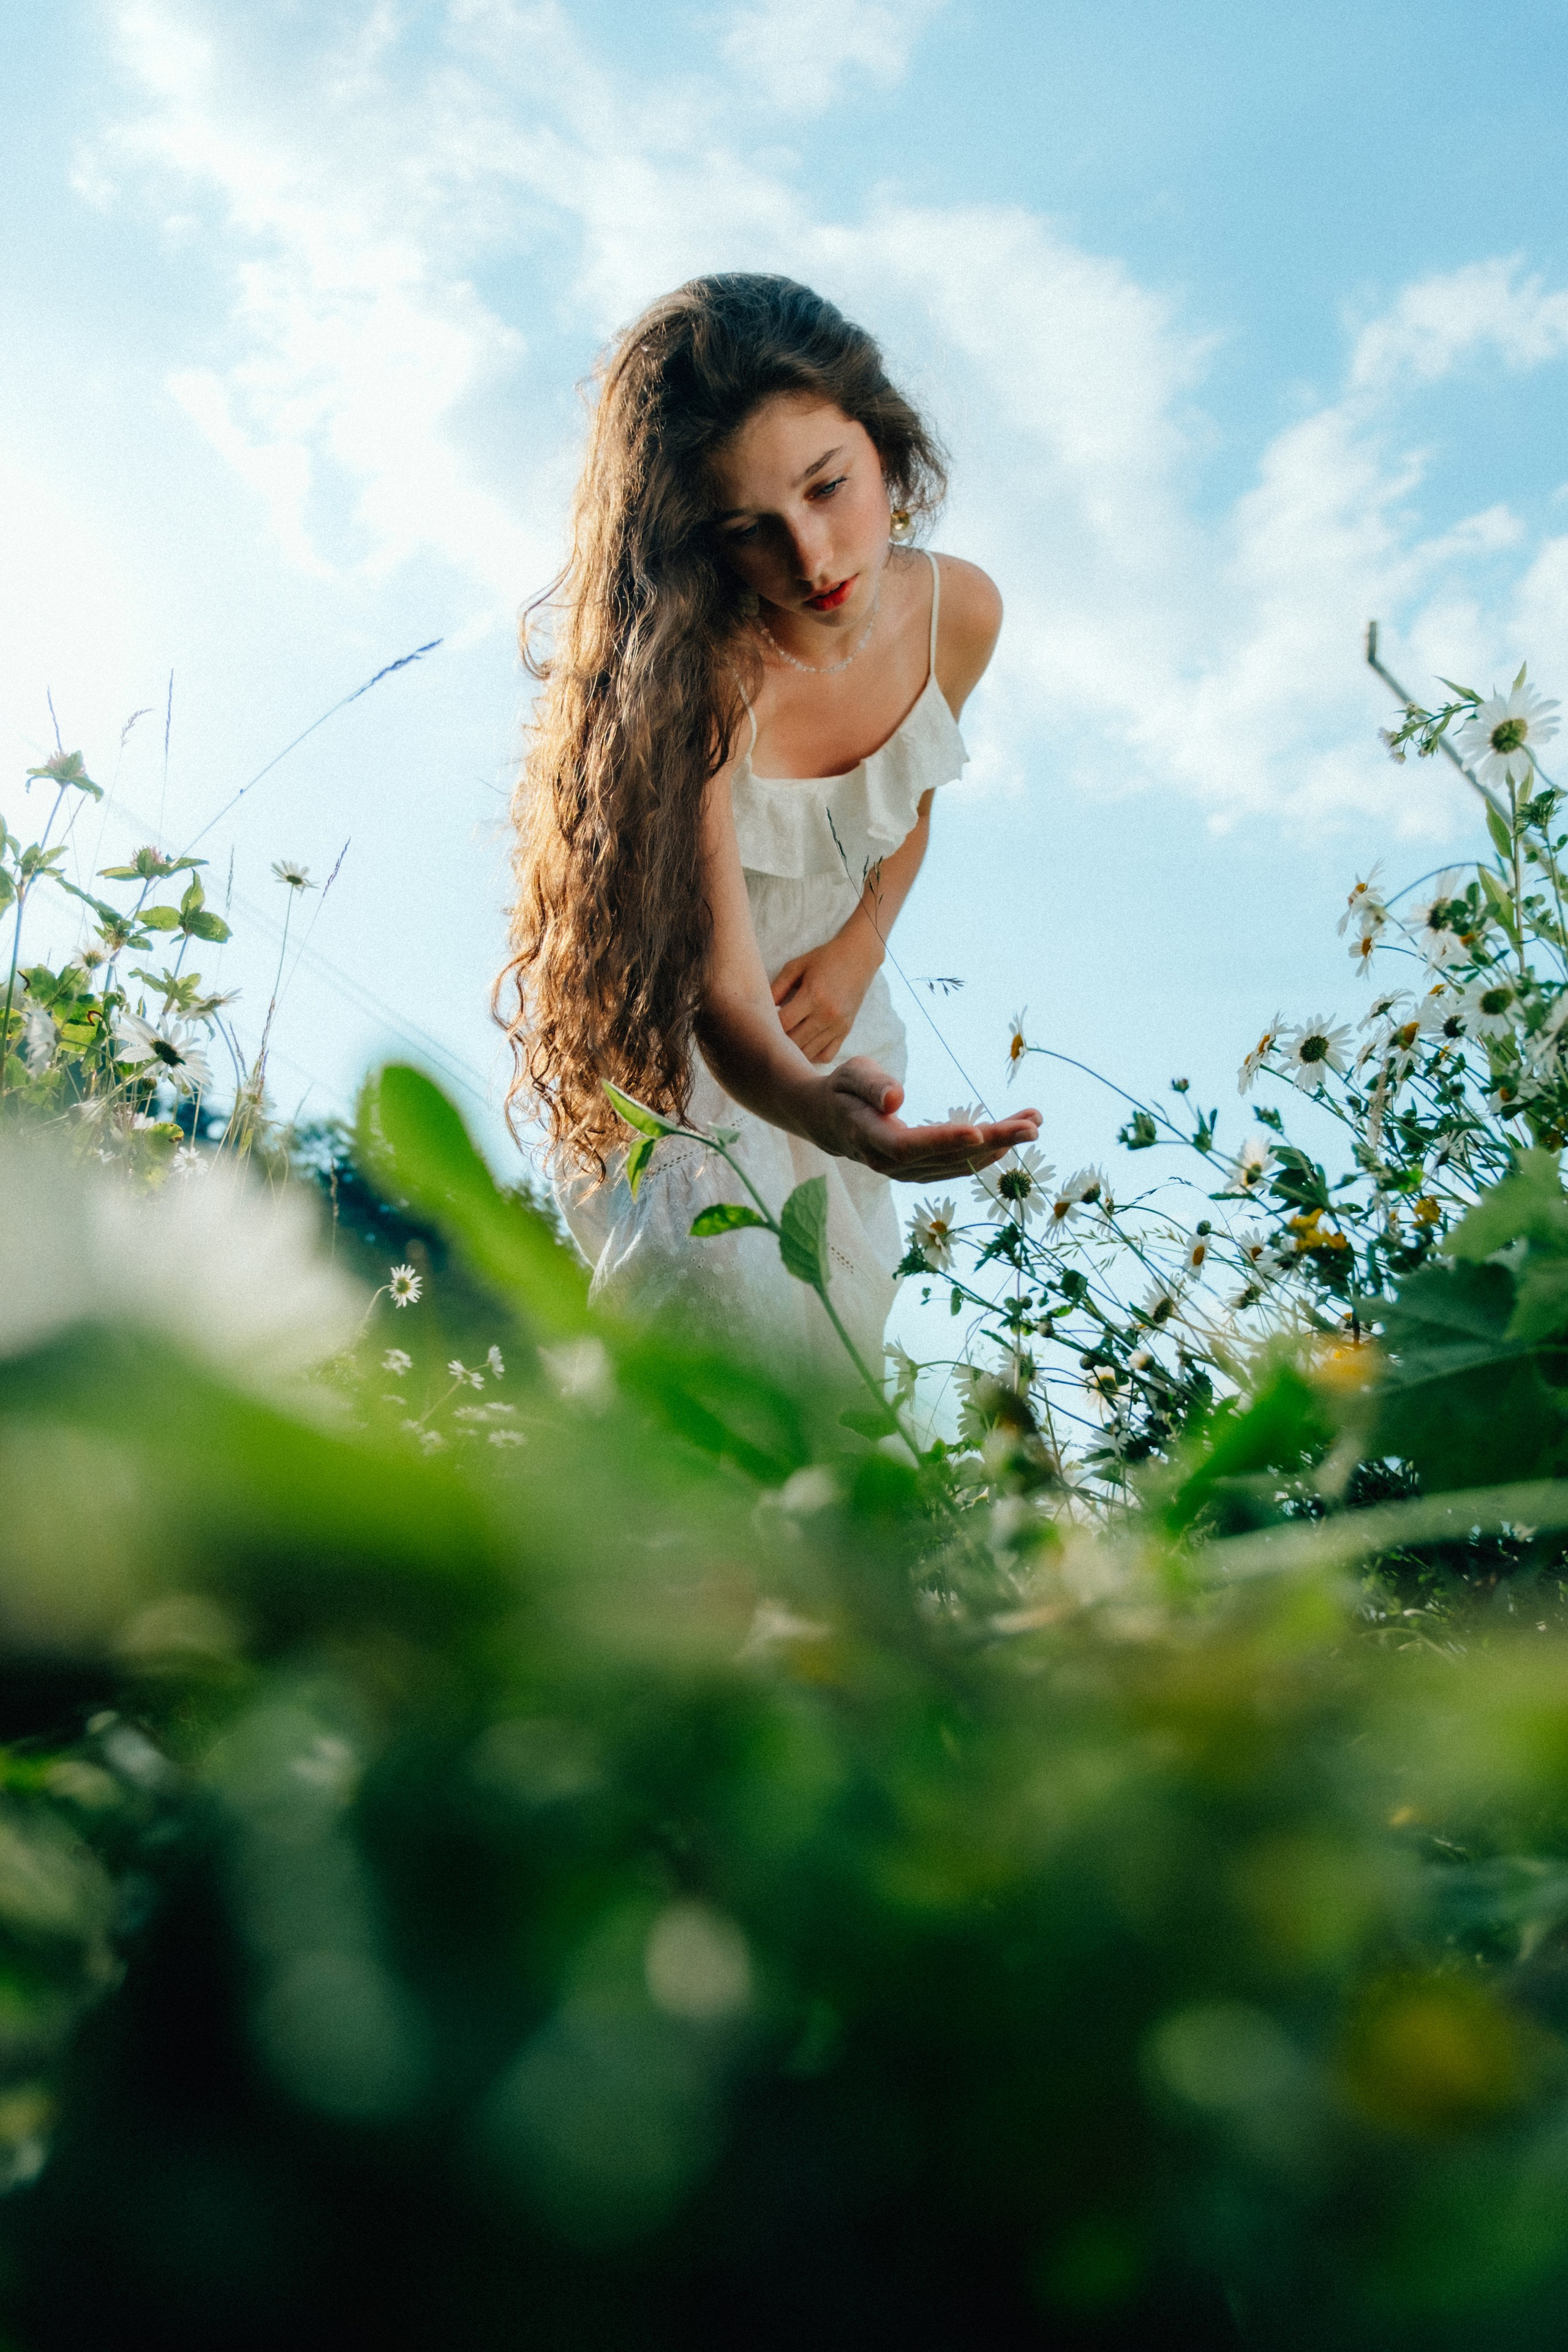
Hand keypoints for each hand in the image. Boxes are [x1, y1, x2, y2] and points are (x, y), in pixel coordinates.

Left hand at [772, 932, 880, 1065]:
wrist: (859, 956)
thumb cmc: (824, 959)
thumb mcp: (797, 966)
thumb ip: (777, 987)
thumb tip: (762, 1009)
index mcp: (814, 995)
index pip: (784, 1023)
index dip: (769, 1025)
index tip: (763, 1022)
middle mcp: (827, 1014)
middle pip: (795, 1042)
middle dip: (779, 1041)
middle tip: (769, 1035)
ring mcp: (838, 1025)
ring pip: (809, 1053)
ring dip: (793, 1051)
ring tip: (784, 1041)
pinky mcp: (846, 1031)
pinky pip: (827, 1055)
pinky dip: (813, 1055)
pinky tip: (803, 1044)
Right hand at [812, 1058, 1041, 1182]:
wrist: (829, 1121)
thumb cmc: (842, 1089)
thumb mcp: (850, 1074)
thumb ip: (872, 1084)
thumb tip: (896, 1097)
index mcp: (869, 1137)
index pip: (909, 1145)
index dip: (943, 1140)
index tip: (977, 1128)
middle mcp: (890, 1163)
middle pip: (946, 1156)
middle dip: (993, 1141)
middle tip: (1032, 1125)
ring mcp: (907, 1172)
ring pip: (959, 1163)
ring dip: (999, 1146)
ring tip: (1033, 1123)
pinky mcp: (920, 1171)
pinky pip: (957, 1166)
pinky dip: (987, 1152)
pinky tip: (1010, 1138)